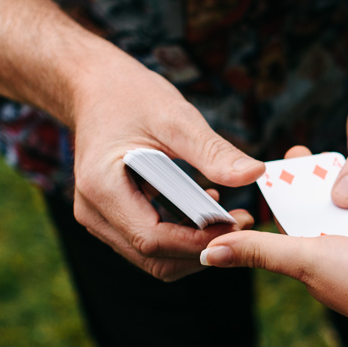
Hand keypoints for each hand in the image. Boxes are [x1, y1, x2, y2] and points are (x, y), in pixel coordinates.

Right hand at [68, 61, 261, 280]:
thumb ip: (213, 151)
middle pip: (153, 258)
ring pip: (152, 258)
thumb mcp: (176, 118)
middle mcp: (93, 212)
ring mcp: (99, 219)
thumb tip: (255, 174)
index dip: (197, 240)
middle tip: (241, 222)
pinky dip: (180, 236)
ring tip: (228, 215)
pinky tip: (205, 208)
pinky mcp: (110, 219)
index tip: (237, 223)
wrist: (95, 88)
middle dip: (201, 249)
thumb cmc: (131, 97)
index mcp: (101, 188)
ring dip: (193, 246)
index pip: (152, 238)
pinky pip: (148, 243)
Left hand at [202, 147, 347, 324]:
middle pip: (320, 207)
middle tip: (290, 149)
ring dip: (336, 175)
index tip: (262, 173)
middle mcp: (347, 247)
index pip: (289, 225)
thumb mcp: (302, 260)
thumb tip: (206, 253)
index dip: (275, 200)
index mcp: (318, 258)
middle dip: (304, 181)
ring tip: (315, 148)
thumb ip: (258, 251)